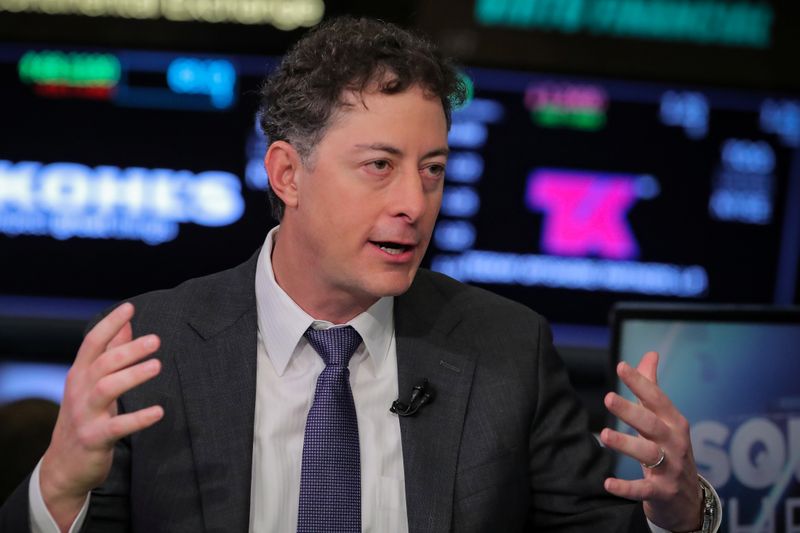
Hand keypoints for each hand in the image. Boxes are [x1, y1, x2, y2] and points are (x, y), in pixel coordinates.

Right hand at [39, 303, 163, 531]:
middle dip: (128, 350)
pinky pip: (117, 426)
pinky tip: (159, 411)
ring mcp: (84, 415)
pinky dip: (138, 418)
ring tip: (157, 366)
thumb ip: (109, 353)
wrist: (64, 466)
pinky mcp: (94, 438)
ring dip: (133, 375)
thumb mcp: (91, 383)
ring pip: (107, 388)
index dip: (110, 324)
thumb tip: (127, 324)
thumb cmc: (85, 416)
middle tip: (155, 340)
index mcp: (79, 375)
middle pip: (102, 363)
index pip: (91, 343)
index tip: (130, 308)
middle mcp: (79, 391)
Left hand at [600, 351, 702, 531]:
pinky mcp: (661, 493)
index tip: (621, 366)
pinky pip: (643, 489)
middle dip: (631, 411)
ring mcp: (671, 469)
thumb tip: (650, 354)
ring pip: (648, 454)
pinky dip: (627, 487)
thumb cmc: (670, 451)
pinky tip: (608, 483)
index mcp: (674, 422)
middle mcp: (675, 443)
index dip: (640, 383)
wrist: (688, 500)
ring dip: (627, 444)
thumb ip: (652, 388)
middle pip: (652, 424)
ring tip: (604, 434)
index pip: (657, 399)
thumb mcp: (664, 420)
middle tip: (608, 397)